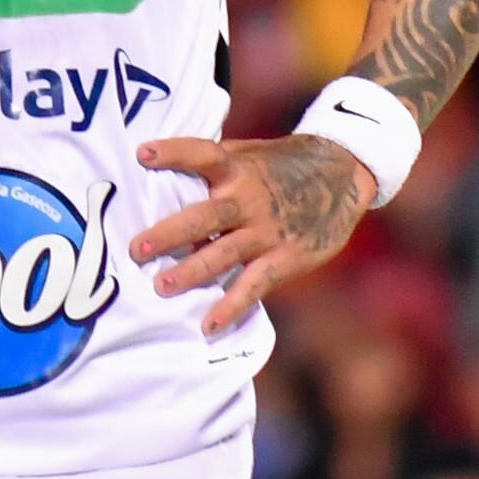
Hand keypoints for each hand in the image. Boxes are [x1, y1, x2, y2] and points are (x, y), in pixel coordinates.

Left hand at [134, 132, 374, 332]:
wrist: (342, 176)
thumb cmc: (279, 166)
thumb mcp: (248, 154)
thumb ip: (212, 165)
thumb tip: (156, 168)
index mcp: (237, 168)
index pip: (202, 154)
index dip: (173, 153)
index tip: (141, 154)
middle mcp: (249, 199)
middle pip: (204, 216)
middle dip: (169, 233)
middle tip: (136, 248)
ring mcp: (266, 231)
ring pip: (223, 254)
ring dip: (191, 272)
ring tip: (161, 287)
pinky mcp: (284, 258)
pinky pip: (254, 286)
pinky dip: (231, 307)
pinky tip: (208, 325)